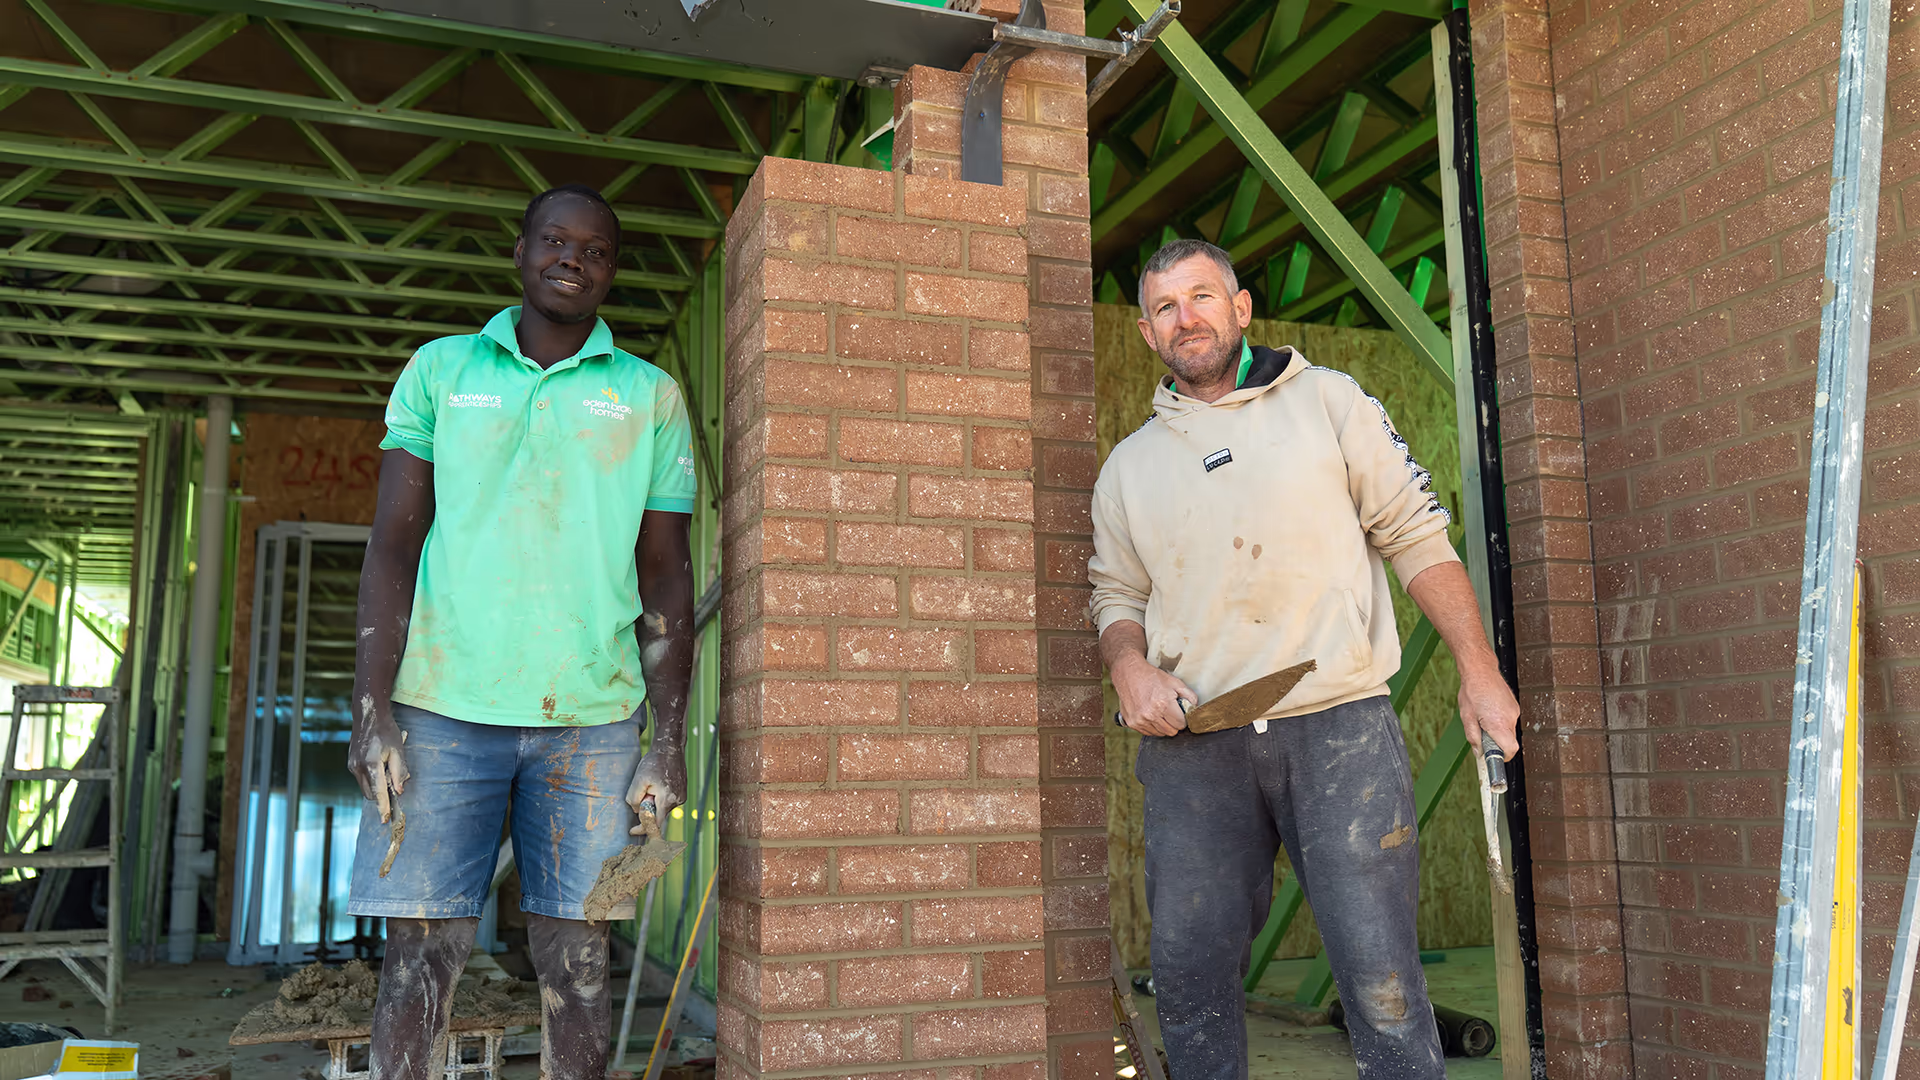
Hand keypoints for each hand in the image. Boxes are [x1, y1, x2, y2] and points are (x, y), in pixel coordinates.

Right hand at [348, 696, 409, 822]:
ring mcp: (352, 766)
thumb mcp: (398, 750)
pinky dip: (372, 778)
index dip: (383, 807)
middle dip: (382, 793)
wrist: (368, 715)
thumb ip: (399, 771)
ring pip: (366, 788)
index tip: (384, 820)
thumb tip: (399, 791)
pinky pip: (362, 779)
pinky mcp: (350, 764)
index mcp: (371, 764)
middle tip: (394, 778)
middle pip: (371, 794)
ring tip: (386, 766)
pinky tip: (379, 763)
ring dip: (377, 786)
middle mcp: (358, 768)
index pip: (378, 792)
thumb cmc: (386, 731)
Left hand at [626, 743, 687, 836]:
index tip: (632, 831)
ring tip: (653, 783)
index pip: (655, 823)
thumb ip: (635, 799)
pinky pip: (667, 801)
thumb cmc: (653, 762)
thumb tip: (637, 810)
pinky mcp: (682, 793)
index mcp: (667, 799)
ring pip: (663, 808)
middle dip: (648, 808)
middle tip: (644, 790)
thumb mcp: (638, 780)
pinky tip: (658, 783)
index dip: (643, 828)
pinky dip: (660, 797)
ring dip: (654, 801)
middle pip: (658, 815)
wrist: (670, 748)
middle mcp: (678, 800)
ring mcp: (682, 797)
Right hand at [1113, 655, 1197, 736]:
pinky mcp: (1132, 723)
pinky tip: (1150, 714)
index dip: (1182, 719)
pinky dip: (1152, 726)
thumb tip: (1195, 708)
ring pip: (1160, 734)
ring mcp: (1140, 720)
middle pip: (1171, 731)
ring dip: (1163, 726)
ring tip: (1159, 712)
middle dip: (1174, 723)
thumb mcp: (1175, 682)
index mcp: (1163, 704)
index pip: (1181, 724)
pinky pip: (1148, 733)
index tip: (1179, 713)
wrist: (1129, 674)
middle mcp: (1151, 714)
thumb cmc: (1152, 677)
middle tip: (1170, 712)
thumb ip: (1189, 696)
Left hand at [1459, 661, 1519, 759]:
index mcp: (1499, 724)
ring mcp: (1515, 711)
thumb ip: (1473, 738)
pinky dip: (1500, 720)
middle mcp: (1510, 718)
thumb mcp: (1467, 718)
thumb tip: (1478, 753)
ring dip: (1498, 730)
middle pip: (1509, 741)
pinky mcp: (1515, 706)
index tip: (1493, 756)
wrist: (1481, 670)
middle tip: (1482, 734)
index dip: (1502, 756)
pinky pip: (1509, 720)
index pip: (1510, 750)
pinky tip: (1489, 710)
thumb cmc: (1472, 691)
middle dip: (1497, 742)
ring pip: (1509, 730)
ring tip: (1484, 717)